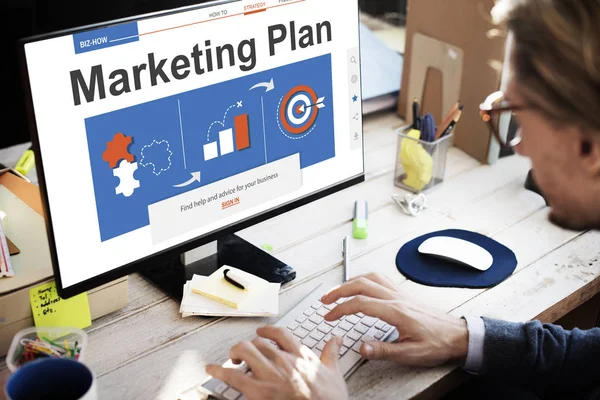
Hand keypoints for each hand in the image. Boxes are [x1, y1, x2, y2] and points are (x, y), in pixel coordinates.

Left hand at [206, 326, 347, 399]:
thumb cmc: (329, 399)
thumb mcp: (334, 373)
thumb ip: (331, 353)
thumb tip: (336, 339)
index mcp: (300, 355)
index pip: (279, 334)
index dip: (267, 331)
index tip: (261, 332)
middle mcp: (283, 361)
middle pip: (258, 342)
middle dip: (249, 346)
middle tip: (245, 353)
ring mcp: (270, 375)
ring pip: (245, 351)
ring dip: (235, 353)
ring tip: (232, 359)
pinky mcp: (259, 391)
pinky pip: (233, 376)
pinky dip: (219, 371)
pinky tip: (211, 369)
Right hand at [320, 273, 467, 366]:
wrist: (458, 335)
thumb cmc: (438, 343)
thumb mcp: (411, 353)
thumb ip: (384, 350)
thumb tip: (361, 348)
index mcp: (395, 311)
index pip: (360, 304)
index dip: (341, 309)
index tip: (329, 316)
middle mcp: (396, 298)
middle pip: (361, 284)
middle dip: (339, 290)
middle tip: (325, 300)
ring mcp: (400, 294)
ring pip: (370, 278)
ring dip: (350, 282)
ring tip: (337, 291)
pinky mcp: (403, 294)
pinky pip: (380, 279)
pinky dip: (364, 279)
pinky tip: (361, 285)